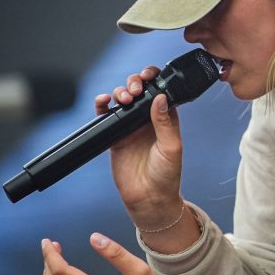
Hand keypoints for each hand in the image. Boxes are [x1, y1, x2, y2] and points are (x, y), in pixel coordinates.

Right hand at [97, 66, 185, 227]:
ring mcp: (131, 127)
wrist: (148, 198)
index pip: (161, 92)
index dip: (154, 80)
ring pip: (123, 100)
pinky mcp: (115, 136)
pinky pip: (107, 116)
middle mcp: (149, 120)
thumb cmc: (166, 175)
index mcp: (167, 120)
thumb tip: (161, 98)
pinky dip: (103, 105)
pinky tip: (104, 100)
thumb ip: (165, 123)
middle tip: (135, 90)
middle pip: (140, 91)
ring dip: (121, 92)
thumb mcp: (171, 147)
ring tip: (124, 98)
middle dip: (135, 83)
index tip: (149, 76)